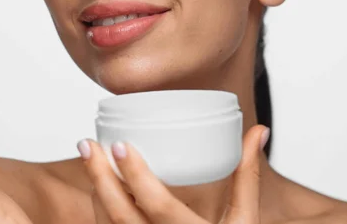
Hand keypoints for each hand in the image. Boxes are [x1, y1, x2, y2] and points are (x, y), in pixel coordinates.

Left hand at [78, 124, 268, 223]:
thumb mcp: (244, 220)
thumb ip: (247, 176)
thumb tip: (258, 132)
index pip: (157, 205)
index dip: (135, 175)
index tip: (119, 145)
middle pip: (120, 214)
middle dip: (99, 177)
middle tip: (88, 144)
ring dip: (96, 190)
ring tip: (90, 157)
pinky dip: (100, 208)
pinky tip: (99, 187)